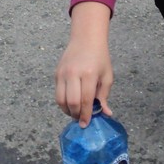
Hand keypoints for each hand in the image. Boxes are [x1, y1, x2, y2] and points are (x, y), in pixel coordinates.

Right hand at [54, 2, 113, 126]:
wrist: (86, 39)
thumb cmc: (100, 58)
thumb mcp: (107, 76)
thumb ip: (104, 96)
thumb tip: (106, 113)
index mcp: (89, 74)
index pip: (86, 100)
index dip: (86, 114)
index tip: (86, 124)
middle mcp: (74, 74)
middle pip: (71, 102)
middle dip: (76, 114)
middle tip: (81, 119)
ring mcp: (63, 73)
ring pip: (60, 100)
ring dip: (67, 110)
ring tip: (75, 113)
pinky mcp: (56, 74)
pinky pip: (57, 93)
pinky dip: (62, 103)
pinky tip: (70, 104)